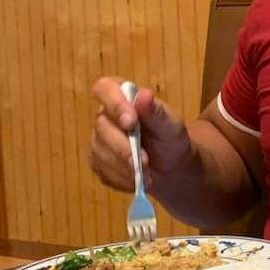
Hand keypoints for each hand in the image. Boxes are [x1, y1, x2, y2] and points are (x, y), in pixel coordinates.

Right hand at [88, 77, 192, 192]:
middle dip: (123, 147)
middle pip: (102, 126)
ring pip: (100, 151)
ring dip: (124, 167)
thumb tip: (143, 95)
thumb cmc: (171, 139)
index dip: (113, 104)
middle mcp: (106, 115)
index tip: (130, 122)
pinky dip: (122, 178)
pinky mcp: (97, 161)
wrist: (171, 167)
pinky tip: (138, 181)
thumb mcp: (172, 126)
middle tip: (144, 162)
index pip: (105, 88)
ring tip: (148, 176)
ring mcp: (99, 139)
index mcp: (123, 95)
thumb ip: (157, 112)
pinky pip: (102, 170)